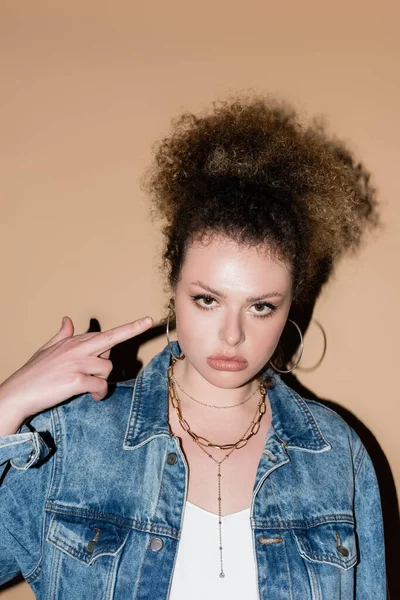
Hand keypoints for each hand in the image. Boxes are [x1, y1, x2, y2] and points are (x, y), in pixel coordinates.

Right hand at [0, 315, 152, 432]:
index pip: (103, 334)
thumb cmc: (33, 373)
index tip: (146, 320)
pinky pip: (100, 386)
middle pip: (110, 338)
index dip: (126, 329)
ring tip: (91, 388)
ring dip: (103, 381)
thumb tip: (68, 319)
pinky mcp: (76, 381)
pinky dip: (100, 394)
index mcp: (72, 341)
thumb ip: (61, 335)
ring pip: (107, 368)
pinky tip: (93, 398)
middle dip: (132, 329)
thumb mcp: (46, 349)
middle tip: (150, 321)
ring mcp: (76, 364)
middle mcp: (76, 348)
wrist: (17, 393)